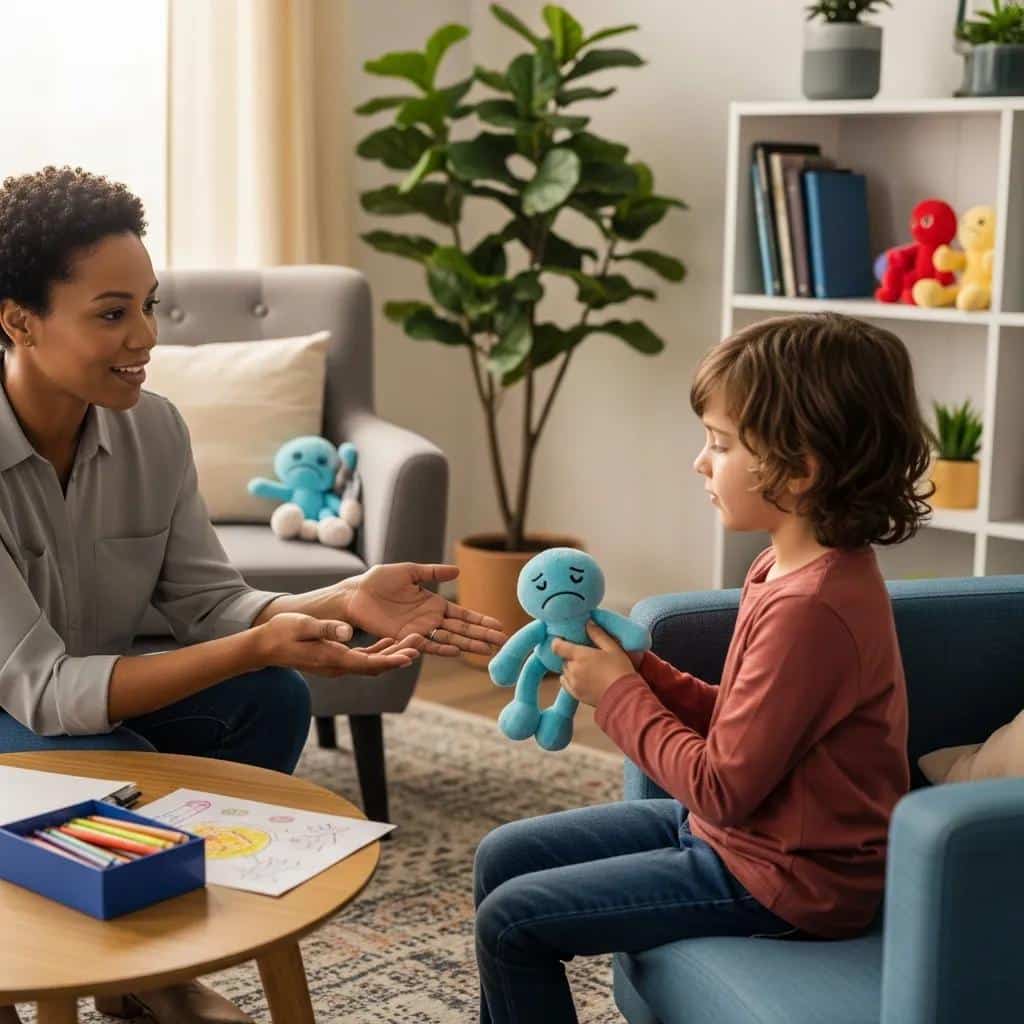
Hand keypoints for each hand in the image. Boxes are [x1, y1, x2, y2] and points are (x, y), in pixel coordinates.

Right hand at [252, 612, 421, 676]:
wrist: (265, 647)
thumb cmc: (282, 633)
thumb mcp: (303, 626)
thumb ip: (325, 628)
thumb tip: (347, 631)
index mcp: (333, 659)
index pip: (368, 663)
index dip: (391, 660)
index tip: (410, 655)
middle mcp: (338, 667)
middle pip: (376, 665)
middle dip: (399, 655)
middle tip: (419, 641)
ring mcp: (337, 665)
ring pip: (371, 662)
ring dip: (392, 653)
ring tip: (412, 641)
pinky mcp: (335, 659)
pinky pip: (362, 659)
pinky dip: (378, 651)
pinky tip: (389, 641)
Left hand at [344, 563, 507, 656]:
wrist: (356, 594)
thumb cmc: (379, 581)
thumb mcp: (409, 572)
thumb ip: (433, 572)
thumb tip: (458, 571)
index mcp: (434, 603)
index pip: (463, 615)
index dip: (481, 621)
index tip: (499, 626)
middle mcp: (430, 619)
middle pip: (462, 630)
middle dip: (482, 636)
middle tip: (503, 642)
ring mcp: (420, 630)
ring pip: (450, 638)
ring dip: (469, 644)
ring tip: (488, 650)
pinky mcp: (405, 637)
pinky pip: (428, 644)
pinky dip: (443, 647)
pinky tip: (458, 650)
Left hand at [551, 622, 637, 707]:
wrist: (624, 696)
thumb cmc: (620, 671)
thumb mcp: (613, 648)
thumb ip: (598, 634)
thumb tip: (588, 623)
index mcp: (580, 656)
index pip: (558, 646)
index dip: (558, 642)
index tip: (563, 640)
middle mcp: (573, 669)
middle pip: (564, 658)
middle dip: (572, 656)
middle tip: (586, 656)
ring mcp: (573, 683)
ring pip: (565, 670)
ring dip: (572, 667)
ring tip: (587, 668)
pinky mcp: (576, 694)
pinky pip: (566, 683)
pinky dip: (571, 679)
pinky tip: (583, 678)